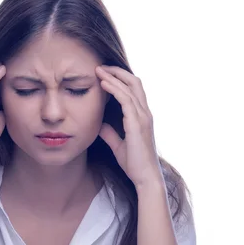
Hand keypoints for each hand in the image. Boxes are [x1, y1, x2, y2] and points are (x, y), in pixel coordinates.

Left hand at [95, 65, 162, 187]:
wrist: (145, 178)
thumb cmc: (134, 164)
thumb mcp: (118, 145)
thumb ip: (110, 134)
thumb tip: (99, 125)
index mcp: (142, 116)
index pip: (134, 89)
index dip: (120, 79)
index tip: (104, 74)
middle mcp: (145, 113)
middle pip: (134, 82)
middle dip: (117, 71)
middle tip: (100, 66)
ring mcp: (143, 117)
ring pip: (129, 88)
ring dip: (113, 77)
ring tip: (98, 70)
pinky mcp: (137, 123)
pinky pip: (126, 100)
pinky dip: (114, 89)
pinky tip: (103, 83)